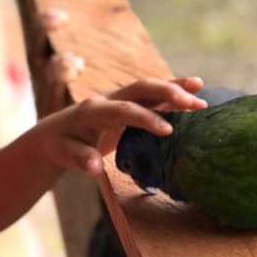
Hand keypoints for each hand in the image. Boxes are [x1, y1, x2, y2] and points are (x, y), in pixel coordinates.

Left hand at [34, 76, 206, 176]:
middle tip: (194, 102)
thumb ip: (80, 159)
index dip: (146, 118)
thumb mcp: (65, 154)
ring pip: (150, 89)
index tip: (168, 131)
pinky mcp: (128, 105)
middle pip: (141, 89)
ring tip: (201, 91)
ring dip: (175, 89)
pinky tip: (191, 101)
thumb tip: (95, 168)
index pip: (123, 110)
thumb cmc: (60, 145)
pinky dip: (171, 97)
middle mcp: (109, 99)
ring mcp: (120, 99)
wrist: (54, 133)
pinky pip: (152, 98)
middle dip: (167, 92)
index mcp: (94, 110)